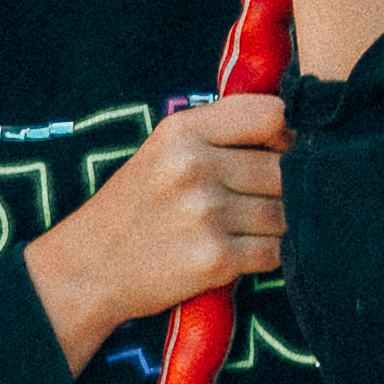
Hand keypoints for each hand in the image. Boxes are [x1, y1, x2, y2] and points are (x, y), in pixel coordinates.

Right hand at [23, 93, 288, 367]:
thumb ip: (219, 134)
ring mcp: (206, 213)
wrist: (88, 268)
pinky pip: (275, 252)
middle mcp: (195, 166)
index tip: (277, 153)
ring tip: (247, 229)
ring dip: (278, 225)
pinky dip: (269, 256)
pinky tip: (243, 253)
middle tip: (260, 201)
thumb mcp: (163, 150)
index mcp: (182, 130)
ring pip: (284, 213)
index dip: (287, 136)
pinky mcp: (216, 259)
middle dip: (284, 188)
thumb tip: (295, 135)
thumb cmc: (134, 207)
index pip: (272, 114)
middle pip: (284, 169)